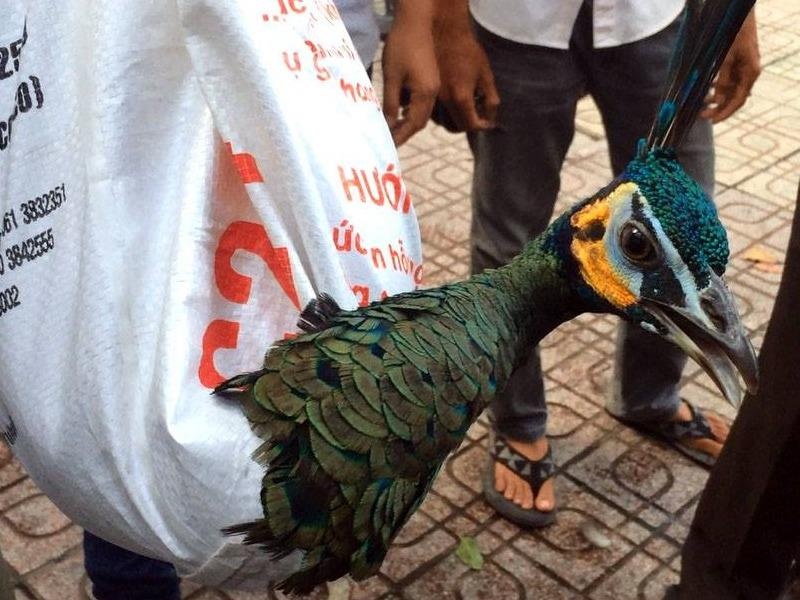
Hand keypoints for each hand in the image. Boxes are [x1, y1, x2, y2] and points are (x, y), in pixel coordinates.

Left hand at [382, 1, 438, 145]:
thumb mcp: (392, 76)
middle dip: (404, 133)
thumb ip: (390, 103)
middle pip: (420, 121)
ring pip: (421, 112)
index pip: (414, 124)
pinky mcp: (430, 78)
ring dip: (407, 122)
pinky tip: (398, 110)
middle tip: (389, 142)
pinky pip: (421, 101)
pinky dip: (410, 110)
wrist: (418, 20)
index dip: (401, 137)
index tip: (389, 147)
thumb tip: (388, 126)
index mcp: (425, 93)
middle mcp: (433, 92)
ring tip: (391, 130)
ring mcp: (433, 84)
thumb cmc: (402, 45)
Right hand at [434, 5, 498, 131]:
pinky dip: (446, 113)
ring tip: (467, 107)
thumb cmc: (469, 51)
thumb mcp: (486, 75)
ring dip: (457, 119)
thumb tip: (491, 119)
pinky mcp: (428, 93)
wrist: (445, 33)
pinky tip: (454, 100)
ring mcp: (433, 98)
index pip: (471, 125)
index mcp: (461, 97)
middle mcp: (444, 102)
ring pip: (444, 121)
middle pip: (456, 127)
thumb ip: (491, 100)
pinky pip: (436, 111)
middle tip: (478, 115)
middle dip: (469, 125)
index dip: (483, 125)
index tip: (489, 120)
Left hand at [701, 9, 759, 122]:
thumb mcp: (725, 58)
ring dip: (716, 97)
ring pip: (729, 90)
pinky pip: (726, 80)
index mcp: (750, 73)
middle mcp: (748, 73)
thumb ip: (722, 79)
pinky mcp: (736, 64)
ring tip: (700, 103)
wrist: (737, 17)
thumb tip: (718, 100)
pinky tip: (705, 88)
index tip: (712, 121)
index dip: (725, 112)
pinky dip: (716, 85)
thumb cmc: (733, 34)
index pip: (738, 100)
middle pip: (733, 97)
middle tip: (701, 114)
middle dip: (718, 107)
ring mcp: (743, 69)